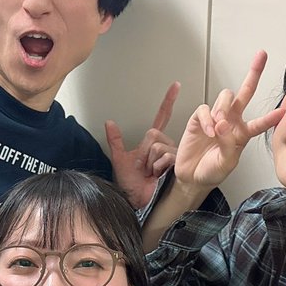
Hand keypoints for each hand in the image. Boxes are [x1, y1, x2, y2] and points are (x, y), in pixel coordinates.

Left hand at [105, 81, 180, 208]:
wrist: (134, 200)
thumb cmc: (129, 184)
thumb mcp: (118, 159)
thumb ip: (115, 140)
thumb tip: (109, 122)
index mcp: (151, 142)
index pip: (161, 117)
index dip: (168, 102)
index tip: (176, 86)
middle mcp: (163, 146)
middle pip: (155, 134)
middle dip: (144, 151)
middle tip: (142, 166)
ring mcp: (170, 156)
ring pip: (158, 147)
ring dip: (149, 162)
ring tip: (149, 173)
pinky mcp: (176, 166)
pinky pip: (165, 157)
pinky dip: (156, 167)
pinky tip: (156, 175)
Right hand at [173, 51, 282, 192]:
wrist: (193, 177)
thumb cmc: (213, 170)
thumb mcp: (227, 162)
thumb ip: (228, 144)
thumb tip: (222, 124)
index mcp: (242, 133)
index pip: (260, 122)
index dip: (271, 117)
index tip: (284, 111)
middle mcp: (231, 121)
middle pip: (244, 92)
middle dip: (254, 73)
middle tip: (261, 56)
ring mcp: (215, 118)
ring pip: (225, 97)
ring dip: (224, 108)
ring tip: (219, 126)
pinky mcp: (198, 119)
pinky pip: (204, 110)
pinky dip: (207, 119)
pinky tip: (209, 131)